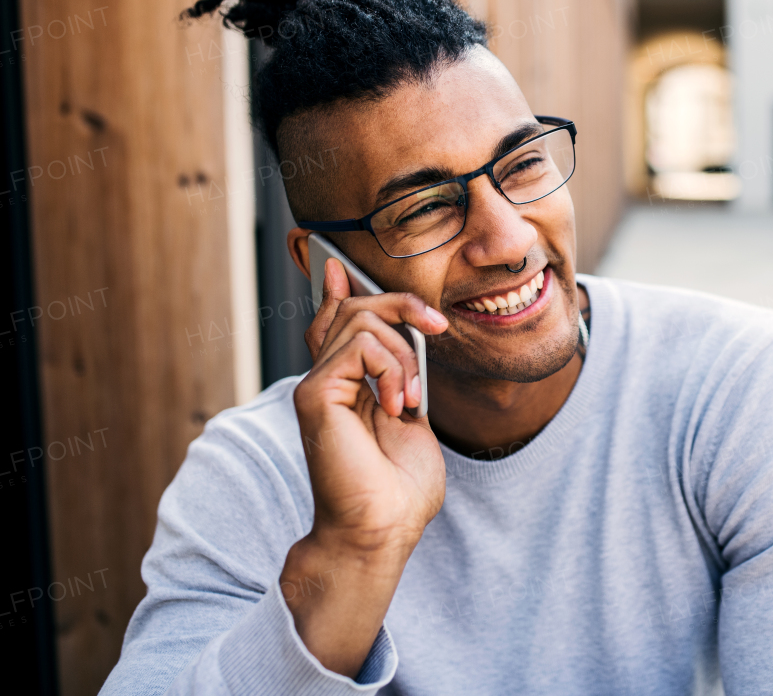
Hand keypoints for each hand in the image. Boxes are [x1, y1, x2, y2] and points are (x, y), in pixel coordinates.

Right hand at [284, 258, 449, 675]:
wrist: (382, 530)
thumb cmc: (399, 486)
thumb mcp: (412, 413)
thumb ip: (401, 370)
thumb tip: (405, 333)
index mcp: (346, 383)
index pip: (336, 316)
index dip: (342, 284)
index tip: (342, 263)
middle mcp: (324, 379)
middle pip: (353, 305)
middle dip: (402, 304)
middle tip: (436, 328)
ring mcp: (316, 385)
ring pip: (362, 318)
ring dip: (403, 351)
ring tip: (410, 396)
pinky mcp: (315, 394)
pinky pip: (360, 344)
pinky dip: (393, 367)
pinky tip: (397, 404)